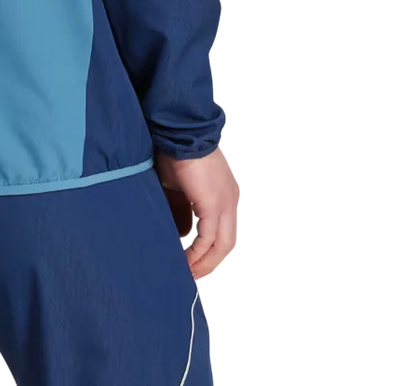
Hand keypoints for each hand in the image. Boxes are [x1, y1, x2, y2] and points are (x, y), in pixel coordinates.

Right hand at [154, 145, 240, 280]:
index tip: (194, 261)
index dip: (211, 250)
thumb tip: (181, 232)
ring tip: (188, 272)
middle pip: (227, 243)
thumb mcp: (179, 185)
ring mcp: (225, 204)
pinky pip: (208, 239)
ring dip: (205, 262)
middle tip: (193, 273)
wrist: (179, 132)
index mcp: (225, 195)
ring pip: (222, 246)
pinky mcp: (213, 206)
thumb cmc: (175, 151)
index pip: (224, 231)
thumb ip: (183, 208)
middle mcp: (231, 202)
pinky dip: (197, 253)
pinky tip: (186, 261)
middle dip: (210, 262)